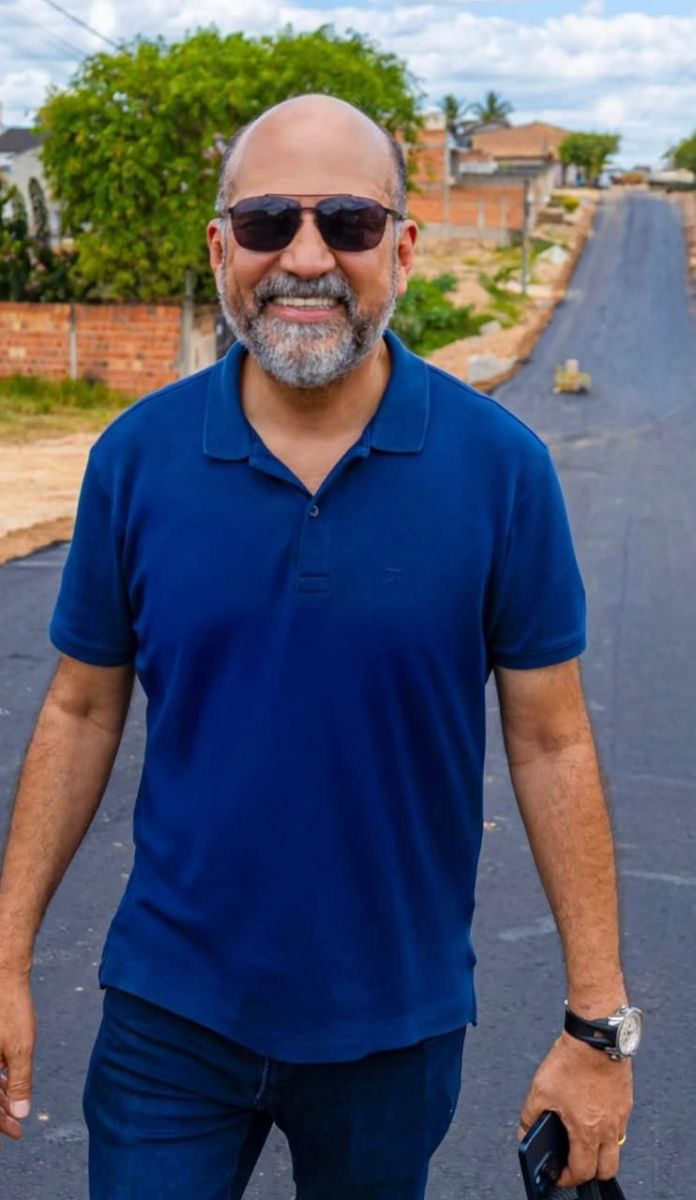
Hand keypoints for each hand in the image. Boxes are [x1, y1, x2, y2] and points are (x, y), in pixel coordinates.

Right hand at [0, 971, 36, 1143]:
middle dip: (0, 1113)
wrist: (3, 973)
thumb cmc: (11, 1009)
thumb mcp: (21, 1049)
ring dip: (0, 1096)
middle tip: (17, 1126)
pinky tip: (9, 1081)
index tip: (16, 1132)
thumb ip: (20, 1083)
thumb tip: (21, 1113)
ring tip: (16, 1108)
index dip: (0, 1123)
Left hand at [518, 1031, 632, 1186]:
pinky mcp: (626, 1101)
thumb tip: (525, 1134)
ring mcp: (620, 1115)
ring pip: (616, 1148)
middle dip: (590, 1173)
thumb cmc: (570, 1061)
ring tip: (582, 1138)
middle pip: (607, 1169)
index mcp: (586, 1131)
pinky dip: (607, 1130)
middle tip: (574, 1164)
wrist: (595, 1036)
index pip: (582, 1171)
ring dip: (600, 1151)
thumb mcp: (539, 1090)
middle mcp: (608, 1128)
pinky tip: (591, 1114)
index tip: (558, 1174)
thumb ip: (529, 1117)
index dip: (568, 1178)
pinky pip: (619, 1127)